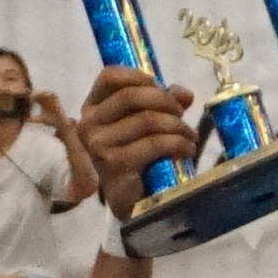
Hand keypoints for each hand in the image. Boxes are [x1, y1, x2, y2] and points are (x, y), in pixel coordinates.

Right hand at [66, 66, 198, 209]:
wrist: (130, 202)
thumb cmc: (136, 158)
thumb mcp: (145, 125)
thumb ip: (162, 104)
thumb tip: (185, 94)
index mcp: (92, 108)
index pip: (109, 77)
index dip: (139, 76)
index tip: (161, 86)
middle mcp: (89, 124)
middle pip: (132, 96)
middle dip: (165, 101)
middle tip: (181, 115)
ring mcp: (99, 145)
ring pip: (147, 120)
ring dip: (177, 125)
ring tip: (189, 136)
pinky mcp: (115, 164)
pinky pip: (154, 144)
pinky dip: (178, 144)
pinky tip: (187, 150)